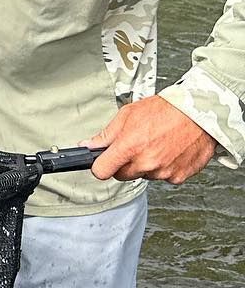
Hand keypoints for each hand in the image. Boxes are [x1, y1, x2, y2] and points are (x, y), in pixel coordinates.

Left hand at [84, 96, 217, 183]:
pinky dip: (165, 167)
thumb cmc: (166, 110)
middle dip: (124, 164)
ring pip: (144, 175)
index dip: (101, 166)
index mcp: (129, 147)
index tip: (103, 162)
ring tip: (157, 144)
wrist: (199, 113)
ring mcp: (163, 172)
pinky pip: (164, 177)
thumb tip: (88, 145)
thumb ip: (106, 134)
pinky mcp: (179, 177)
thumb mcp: (128, 114)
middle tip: (136, 146)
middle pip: (122, 175)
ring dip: (146, 165)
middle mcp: (146, 162)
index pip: (101, 171)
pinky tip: (169, 151)